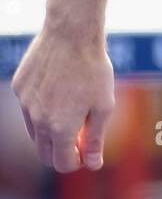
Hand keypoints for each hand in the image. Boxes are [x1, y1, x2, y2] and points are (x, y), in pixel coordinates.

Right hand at [11, 27, 114, 172]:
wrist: (72, 34)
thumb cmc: (94, 69)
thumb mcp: (104, 106)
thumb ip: (96, 139)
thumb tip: (93, 164)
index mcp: (60, 128)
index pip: (63, 163)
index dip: (77, 162)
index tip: (87, 152)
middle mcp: (38, 120)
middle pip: (44, 154)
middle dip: (62, 153)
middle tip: (80, 139)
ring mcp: (25, 104)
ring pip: (35, 132)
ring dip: (51, 132)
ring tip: (71, 112)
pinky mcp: (19, 88)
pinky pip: (29, 109)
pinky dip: (42, 110)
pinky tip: (58, 91)